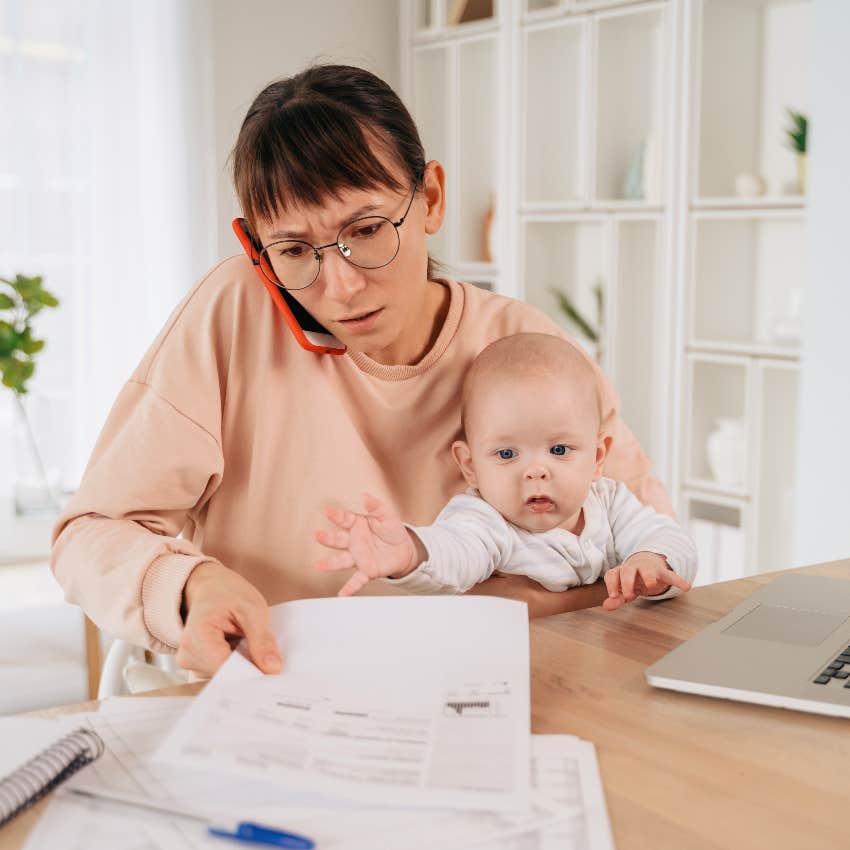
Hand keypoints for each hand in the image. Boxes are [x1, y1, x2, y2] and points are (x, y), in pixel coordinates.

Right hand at [177, 561, 281, 676]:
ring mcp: (189, 662)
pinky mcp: (196, 665)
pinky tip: (237, 647)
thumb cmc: (227, 592)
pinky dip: (234, 663)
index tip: (270, 668)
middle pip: (224, 676)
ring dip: (241, 664)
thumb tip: (272, 668)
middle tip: (259, 647)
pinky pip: (220, 674)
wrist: (209, 586)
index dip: (250, 670)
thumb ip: (262, 640)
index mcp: (197, 636)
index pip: (225, 669)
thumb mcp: (253, 608)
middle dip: (247, 666)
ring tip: (244, 641)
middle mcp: (187, 654)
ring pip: (224, 678)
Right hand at [315, 493, 422, 595]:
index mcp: (357, 525)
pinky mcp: (366, 571)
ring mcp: (358, 557)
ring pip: (342, 560)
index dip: (337, 516)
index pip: (345, 519)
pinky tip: (342, 595)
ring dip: (331, 563)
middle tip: (318, 536)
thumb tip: (364, 496)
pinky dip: (350, 588)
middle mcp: (354, 542)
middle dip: (328, 538)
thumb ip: (375, 506)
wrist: (403, 549)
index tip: (329, 512)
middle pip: (338, 540)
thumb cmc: (391, 530)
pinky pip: (357, 580)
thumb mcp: (386, 515)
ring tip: (319, 565)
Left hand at [602, 552, 690, 611]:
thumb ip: (616, 597)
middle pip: (627, 571)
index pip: (612, 574)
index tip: (613, 596)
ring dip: (648, 576)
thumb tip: (606, 606)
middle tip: (628, 596)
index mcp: (621, 571)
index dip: (612, 585)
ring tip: (651, 584)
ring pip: (647, 570)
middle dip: (627, 582)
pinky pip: (670, 575)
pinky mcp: (662, 571)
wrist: (647, 562)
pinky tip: (686, 587)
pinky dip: (678, 580)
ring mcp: (648, 568)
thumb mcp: (623, 588)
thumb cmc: (632, 578)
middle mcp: (633, 567)